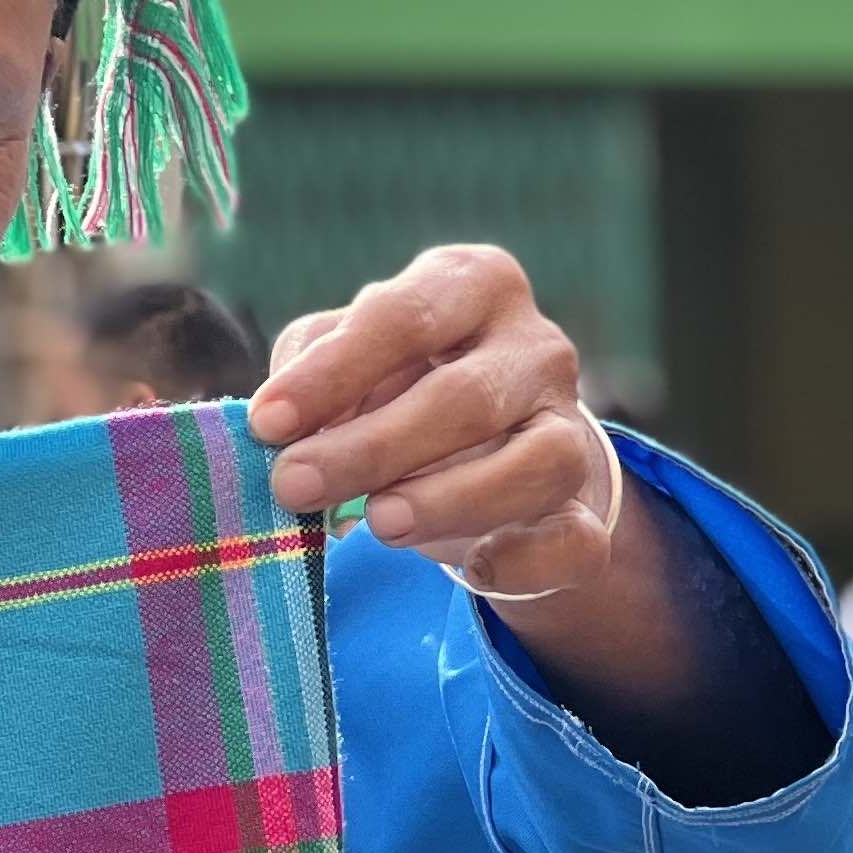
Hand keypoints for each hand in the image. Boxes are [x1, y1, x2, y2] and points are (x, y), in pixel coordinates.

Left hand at [247, 247, 620, 599]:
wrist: (485, 449)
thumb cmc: (397, 385)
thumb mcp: (348, 359)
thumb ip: (314, 372)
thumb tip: (281, 423)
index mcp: (473, 284)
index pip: (405, 315)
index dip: (333, 371)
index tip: (268, 422)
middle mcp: (536, 346)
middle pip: (465, 396)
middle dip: (372, 448)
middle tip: (295, 485)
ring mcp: (571, 426)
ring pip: (537, 463)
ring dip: (450, 499)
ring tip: (376, 524)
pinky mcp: (584, 508)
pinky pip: (574, 540)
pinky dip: (523, 559)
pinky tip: (472, 568)